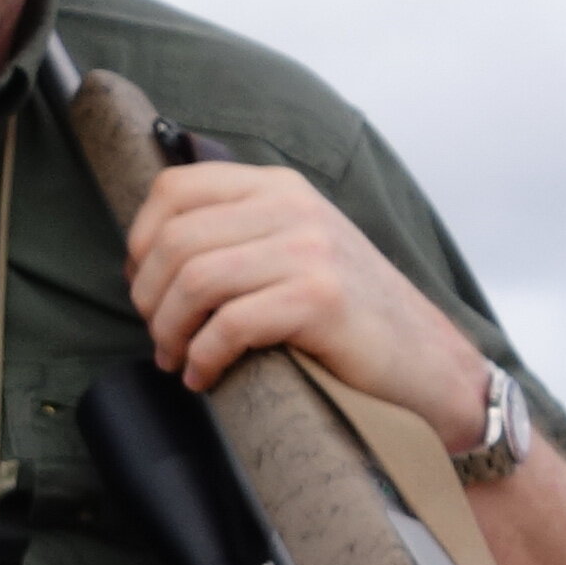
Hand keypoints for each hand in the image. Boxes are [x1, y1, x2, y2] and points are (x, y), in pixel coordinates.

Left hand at [125, 160, 496, 447]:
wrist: (425, 359)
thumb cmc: (347, 314)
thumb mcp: (294, 248)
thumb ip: (237, 235)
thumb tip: (149, 254)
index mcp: (278, 187)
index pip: (174, 190)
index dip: (140, 240)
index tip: (142, 285)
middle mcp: (293, 207)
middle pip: (175, 240)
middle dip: (149, 298)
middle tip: (159, 337)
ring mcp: (309, 250)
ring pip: (195, 279)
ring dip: (169, 331)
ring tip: (176, 360)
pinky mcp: (320, 299)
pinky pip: (230, 324)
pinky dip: (203, 358)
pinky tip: (205, 377)